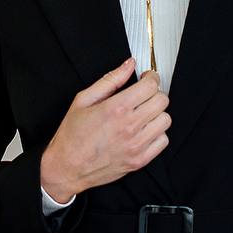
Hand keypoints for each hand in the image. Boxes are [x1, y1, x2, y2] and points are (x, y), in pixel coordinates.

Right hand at [40, 57, 169, 199]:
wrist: (67, 167)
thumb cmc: (72, 135)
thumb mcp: (84, 100)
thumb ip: (110, 80)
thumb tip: (129, 65)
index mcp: (116, 108)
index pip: (151, 85)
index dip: (151, 78)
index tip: (147, 79)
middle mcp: (129, 126)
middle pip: (162, 100)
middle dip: (154, 94)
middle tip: (144, 96)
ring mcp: (136, 145)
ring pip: (165, 120)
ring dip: (157, 114)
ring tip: (143, 114)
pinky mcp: (140, 160)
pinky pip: (163, 140)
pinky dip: (157, 133)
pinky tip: (144, 131)